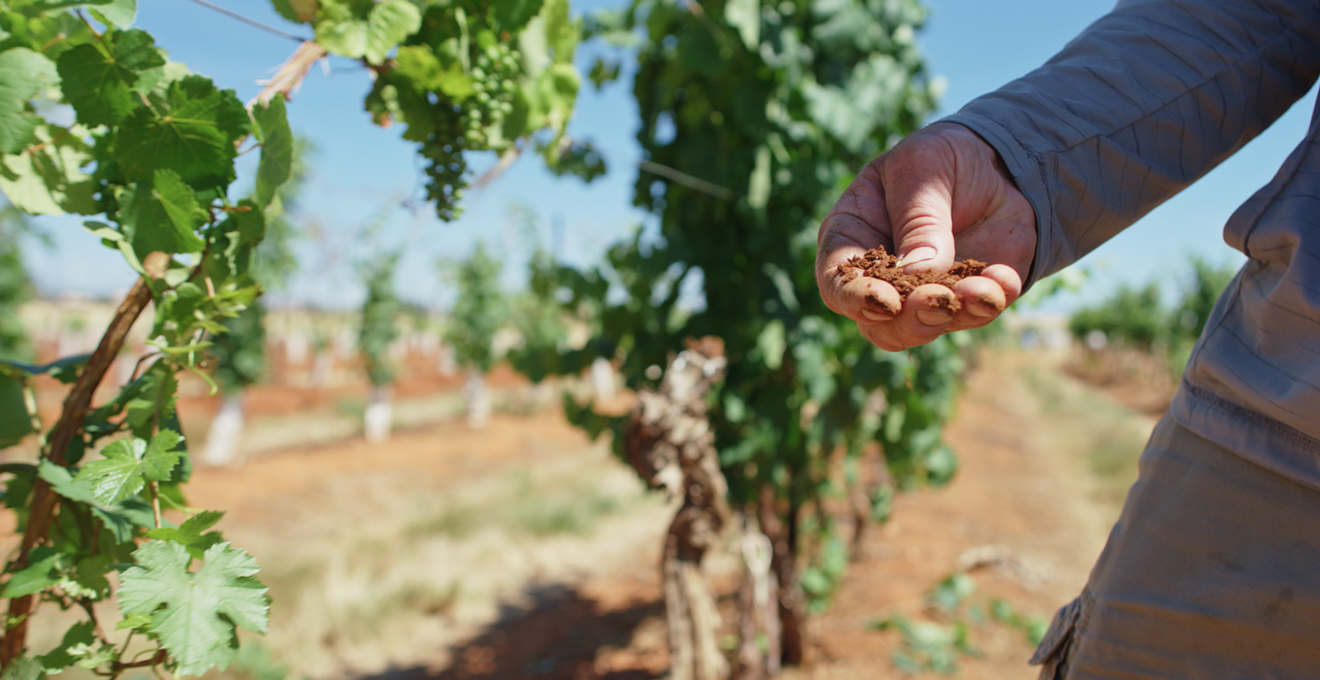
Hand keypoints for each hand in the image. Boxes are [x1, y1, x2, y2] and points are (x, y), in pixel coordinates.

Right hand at [816, 122, 1036, 350]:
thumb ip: (917, 220)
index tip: (886, 301)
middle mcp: (881, 279)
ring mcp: (924, 294)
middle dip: (910, 319)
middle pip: (879, 323)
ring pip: (927, 327)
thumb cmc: (936, 160)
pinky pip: (977, 313)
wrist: (992, 161)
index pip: (836, 284)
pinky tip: (1002, 279)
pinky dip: (990, 301)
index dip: (855, 298)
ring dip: (953, 315)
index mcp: (851, 241)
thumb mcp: (920, 168)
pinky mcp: (969, 297)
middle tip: (940, 300)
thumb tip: (920, 272)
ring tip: (982, 292)